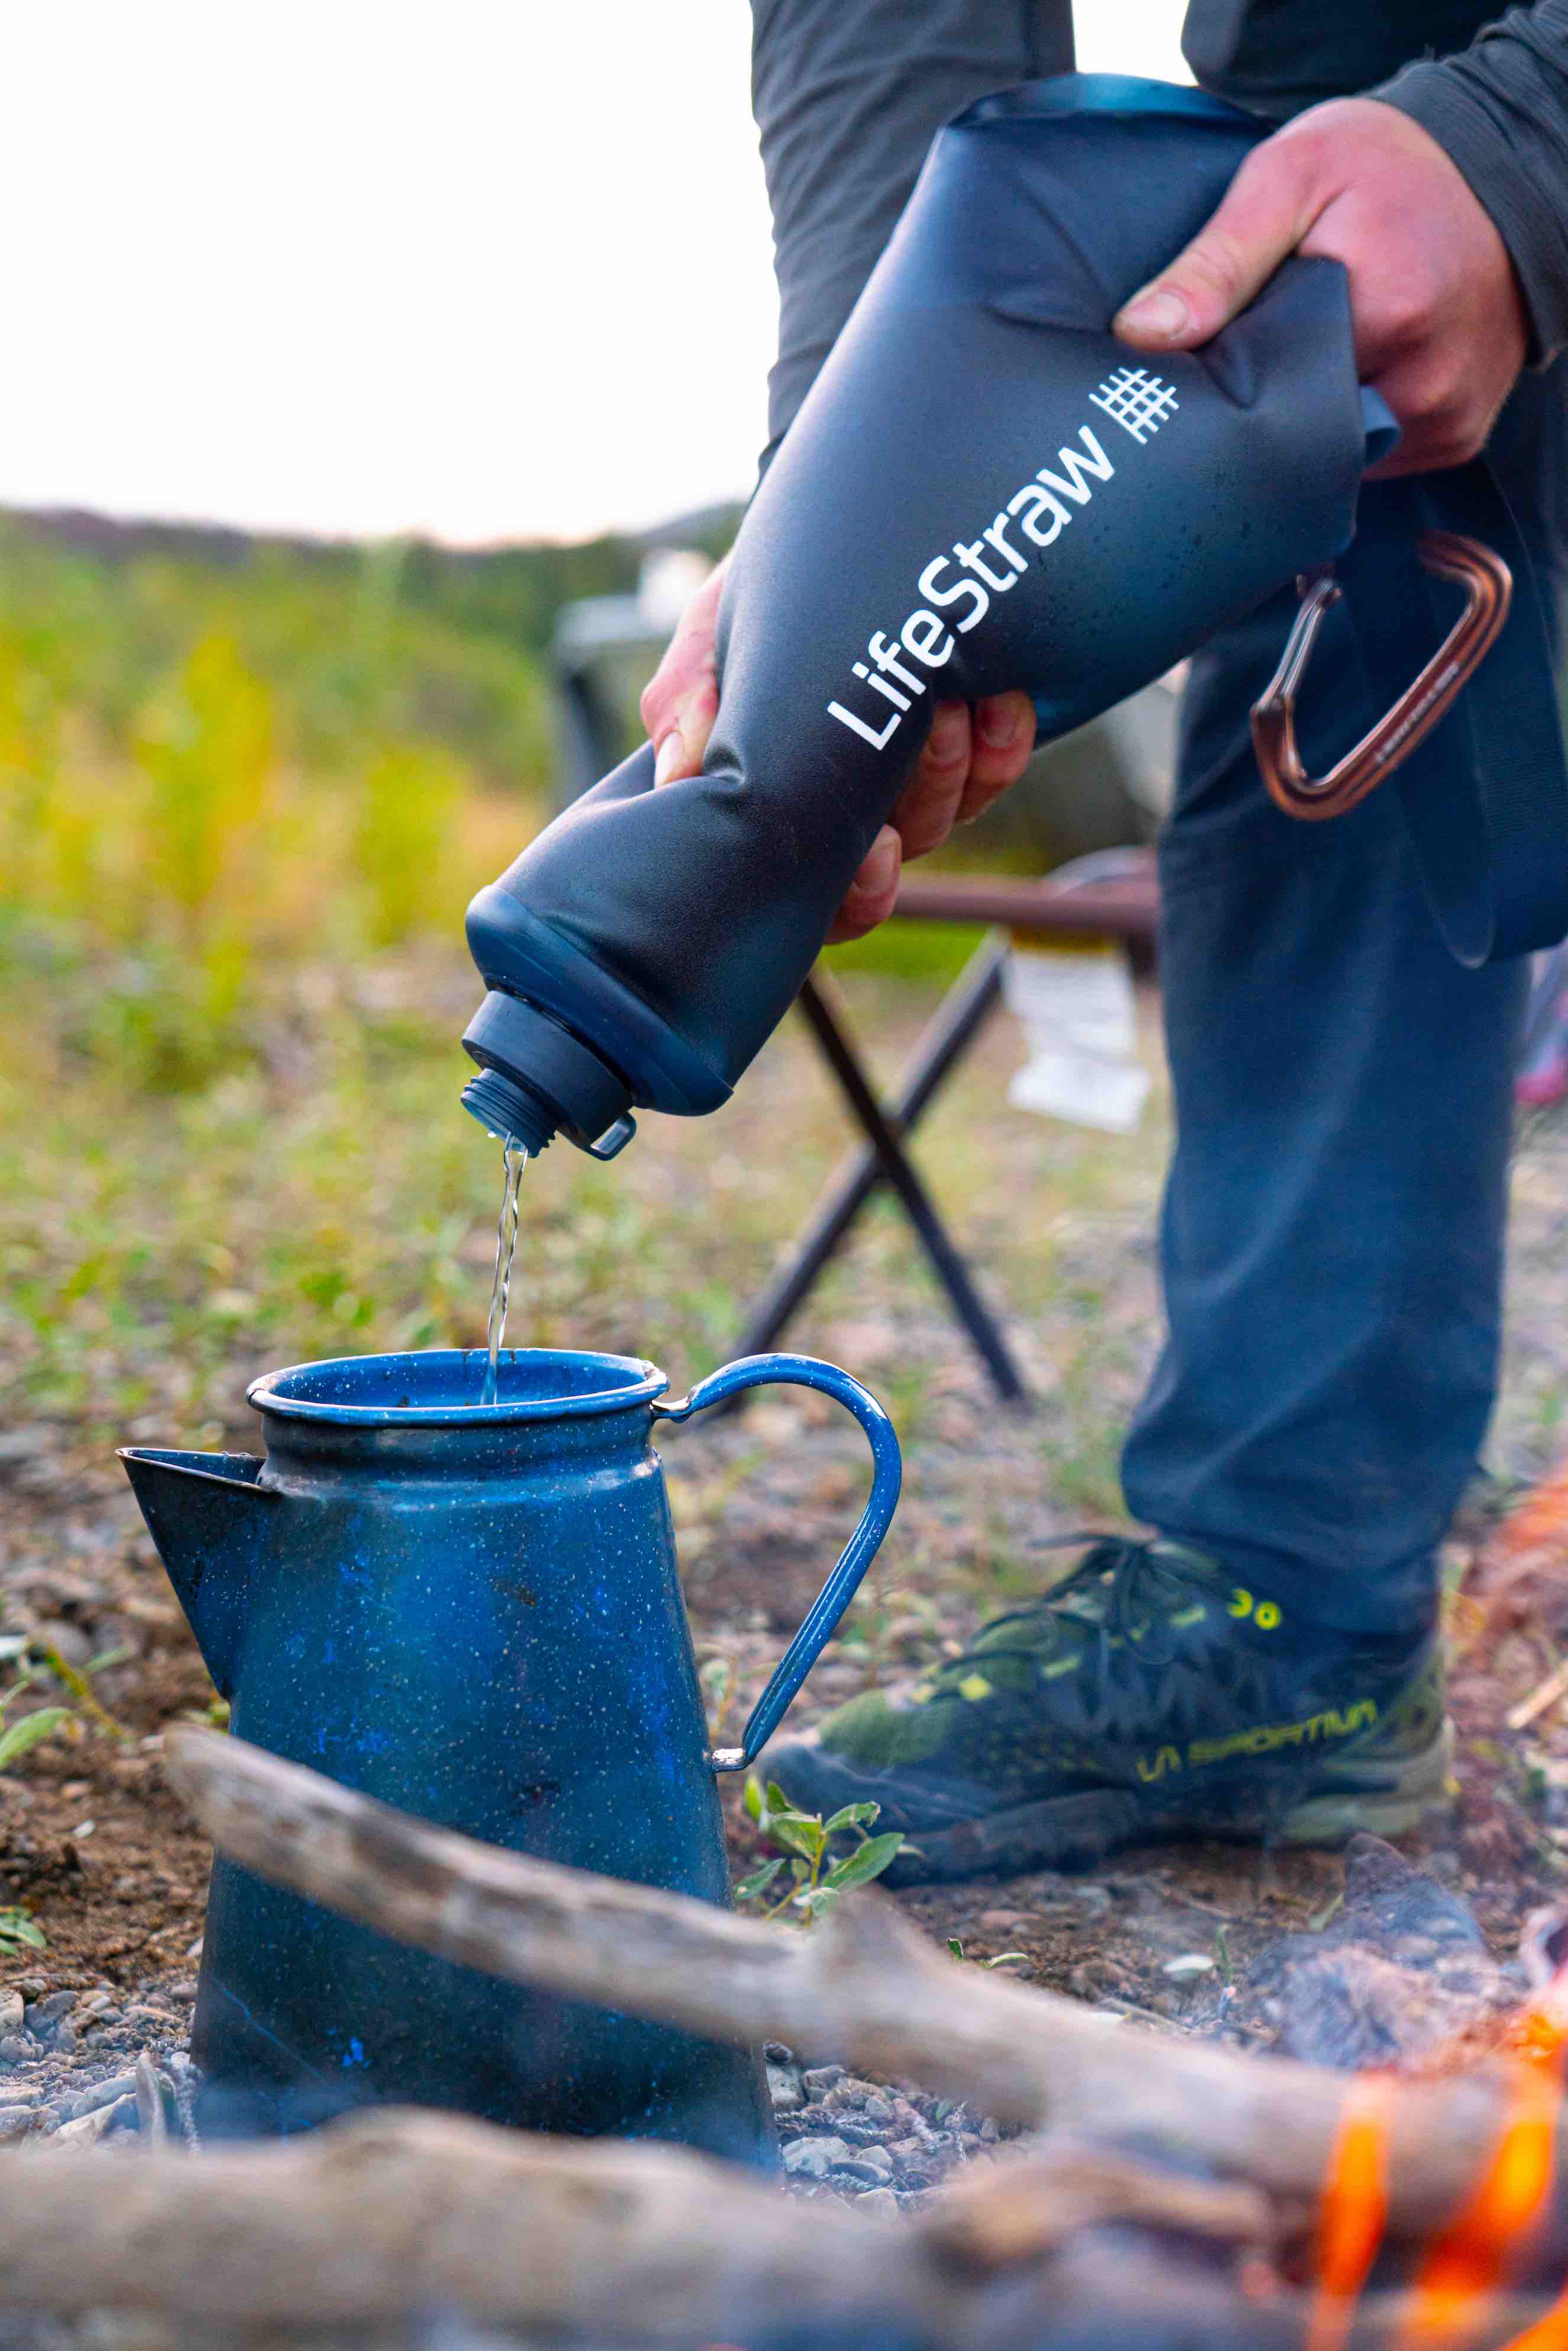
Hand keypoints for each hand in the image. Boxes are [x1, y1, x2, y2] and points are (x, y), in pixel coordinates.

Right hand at [639, 550, 1034, 940]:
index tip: (874, 849)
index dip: (856, 897)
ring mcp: (913, 778)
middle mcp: (850, 807)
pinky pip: (997, 770)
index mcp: (784, 803)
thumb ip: (689, 696)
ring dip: (953, 766)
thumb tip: (679, 772)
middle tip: (919, 734)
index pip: (822, 897)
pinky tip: (999, 698)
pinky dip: (1004, 743)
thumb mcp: (714, 632)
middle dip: (913, 806)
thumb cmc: (763, 593)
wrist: (831, 532)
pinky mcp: (973, 741)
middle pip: (893, 859)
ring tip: (950, 700)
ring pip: (945, 817)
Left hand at [1113, 98, 1527, 477]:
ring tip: (1304, 357)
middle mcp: (1425, 382)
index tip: (1210, 360)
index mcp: (1386, 314)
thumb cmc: (1385, 164)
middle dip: (1268, 406)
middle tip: (1255, 354)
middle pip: (1303, 436)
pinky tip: (1345, 377)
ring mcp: (1447, 419)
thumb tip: (1141, 334)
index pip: (1267, 394)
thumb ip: (1217, 259)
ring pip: (1339, 457)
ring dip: (1308, 419)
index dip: (1229, 382)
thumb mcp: (1289, 177)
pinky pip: (1380, 461)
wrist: (1497, 167)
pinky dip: (1351, 428)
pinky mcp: (1457, 438)